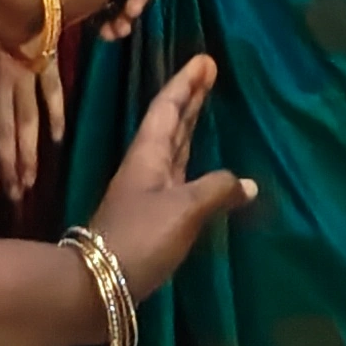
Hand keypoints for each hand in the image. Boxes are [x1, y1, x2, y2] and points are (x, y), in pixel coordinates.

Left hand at [0, 24, 54, 202]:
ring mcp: (23, 71)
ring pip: (25, 119)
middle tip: (15, 194)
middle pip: (4, 131)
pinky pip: (51, 89)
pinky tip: (58, 139)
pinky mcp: (45, 56)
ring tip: (31, 180)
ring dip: (28, 151)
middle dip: (8, 165)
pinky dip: (55, 113)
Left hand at [88, 52, 252, 299]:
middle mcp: (146, 168)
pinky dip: (192, 162)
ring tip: (206, 107)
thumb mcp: (184, 210)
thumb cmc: (139, 237)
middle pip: (169, 124)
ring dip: (189, 126)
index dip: (186, 84)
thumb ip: (217, 190)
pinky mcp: (151, 218)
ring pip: (172, 149)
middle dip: (190, 98)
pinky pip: (177, 176)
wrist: (97, 287)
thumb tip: (249, 183)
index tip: (205, 59)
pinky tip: (206, 172)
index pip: (168, 108)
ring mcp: (146, 194)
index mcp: (148, 155)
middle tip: (209, 73)